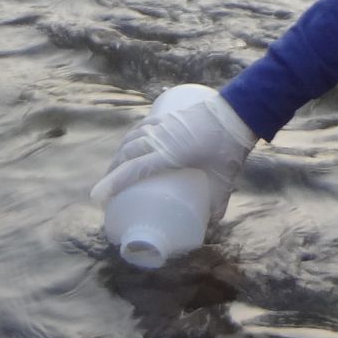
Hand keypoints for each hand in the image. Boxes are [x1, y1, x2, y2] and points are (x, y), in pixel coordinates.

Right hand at [90, 85, 254, 210]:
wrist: (239, 112)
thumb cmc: (229, 147)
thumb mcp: (222, 181)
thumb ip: (216, 204)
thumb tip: (211, 225)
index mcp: (170, 154)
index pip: (133, 170)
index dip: (113, 184)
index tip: (98, 197)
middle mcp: (160, 138)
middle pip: (126, 154)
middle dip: (112, 172)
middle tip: (107, 189)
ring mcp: (163, 125)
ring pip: (132, 139)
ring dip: (120, 153)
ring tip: (116, 168)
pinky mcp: (168, 117)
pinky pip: (142, 127)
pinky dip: (132, 137)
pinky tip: (132, 143)